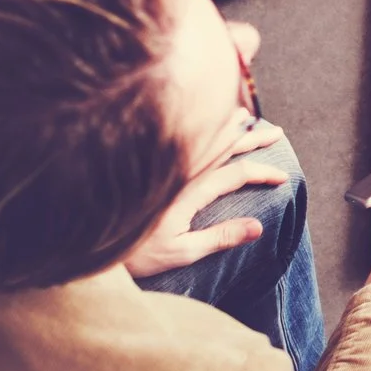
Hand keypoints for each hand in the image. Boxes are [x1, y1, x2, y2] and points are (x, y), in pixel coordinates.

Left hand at [122, 121, 287, 278]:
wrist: (88, 239)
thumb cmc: (135, 253)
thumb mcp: (182, 252)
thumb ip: (220, 237)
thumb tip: (259, 226)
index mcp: (190, 189)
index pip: (237, 173)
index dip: (263, 173)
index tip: (282, 177)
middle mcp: (179, 170)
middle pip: (224, 146)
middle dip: (253, 138)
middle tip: (277, 133)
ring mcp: (165, 165)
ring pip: (202, 136)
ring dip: (227, 126)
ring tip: (246, 117)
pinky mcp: (152, 167)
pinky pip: (183, 138)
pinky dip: (200, 129)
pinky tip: (205, 126)